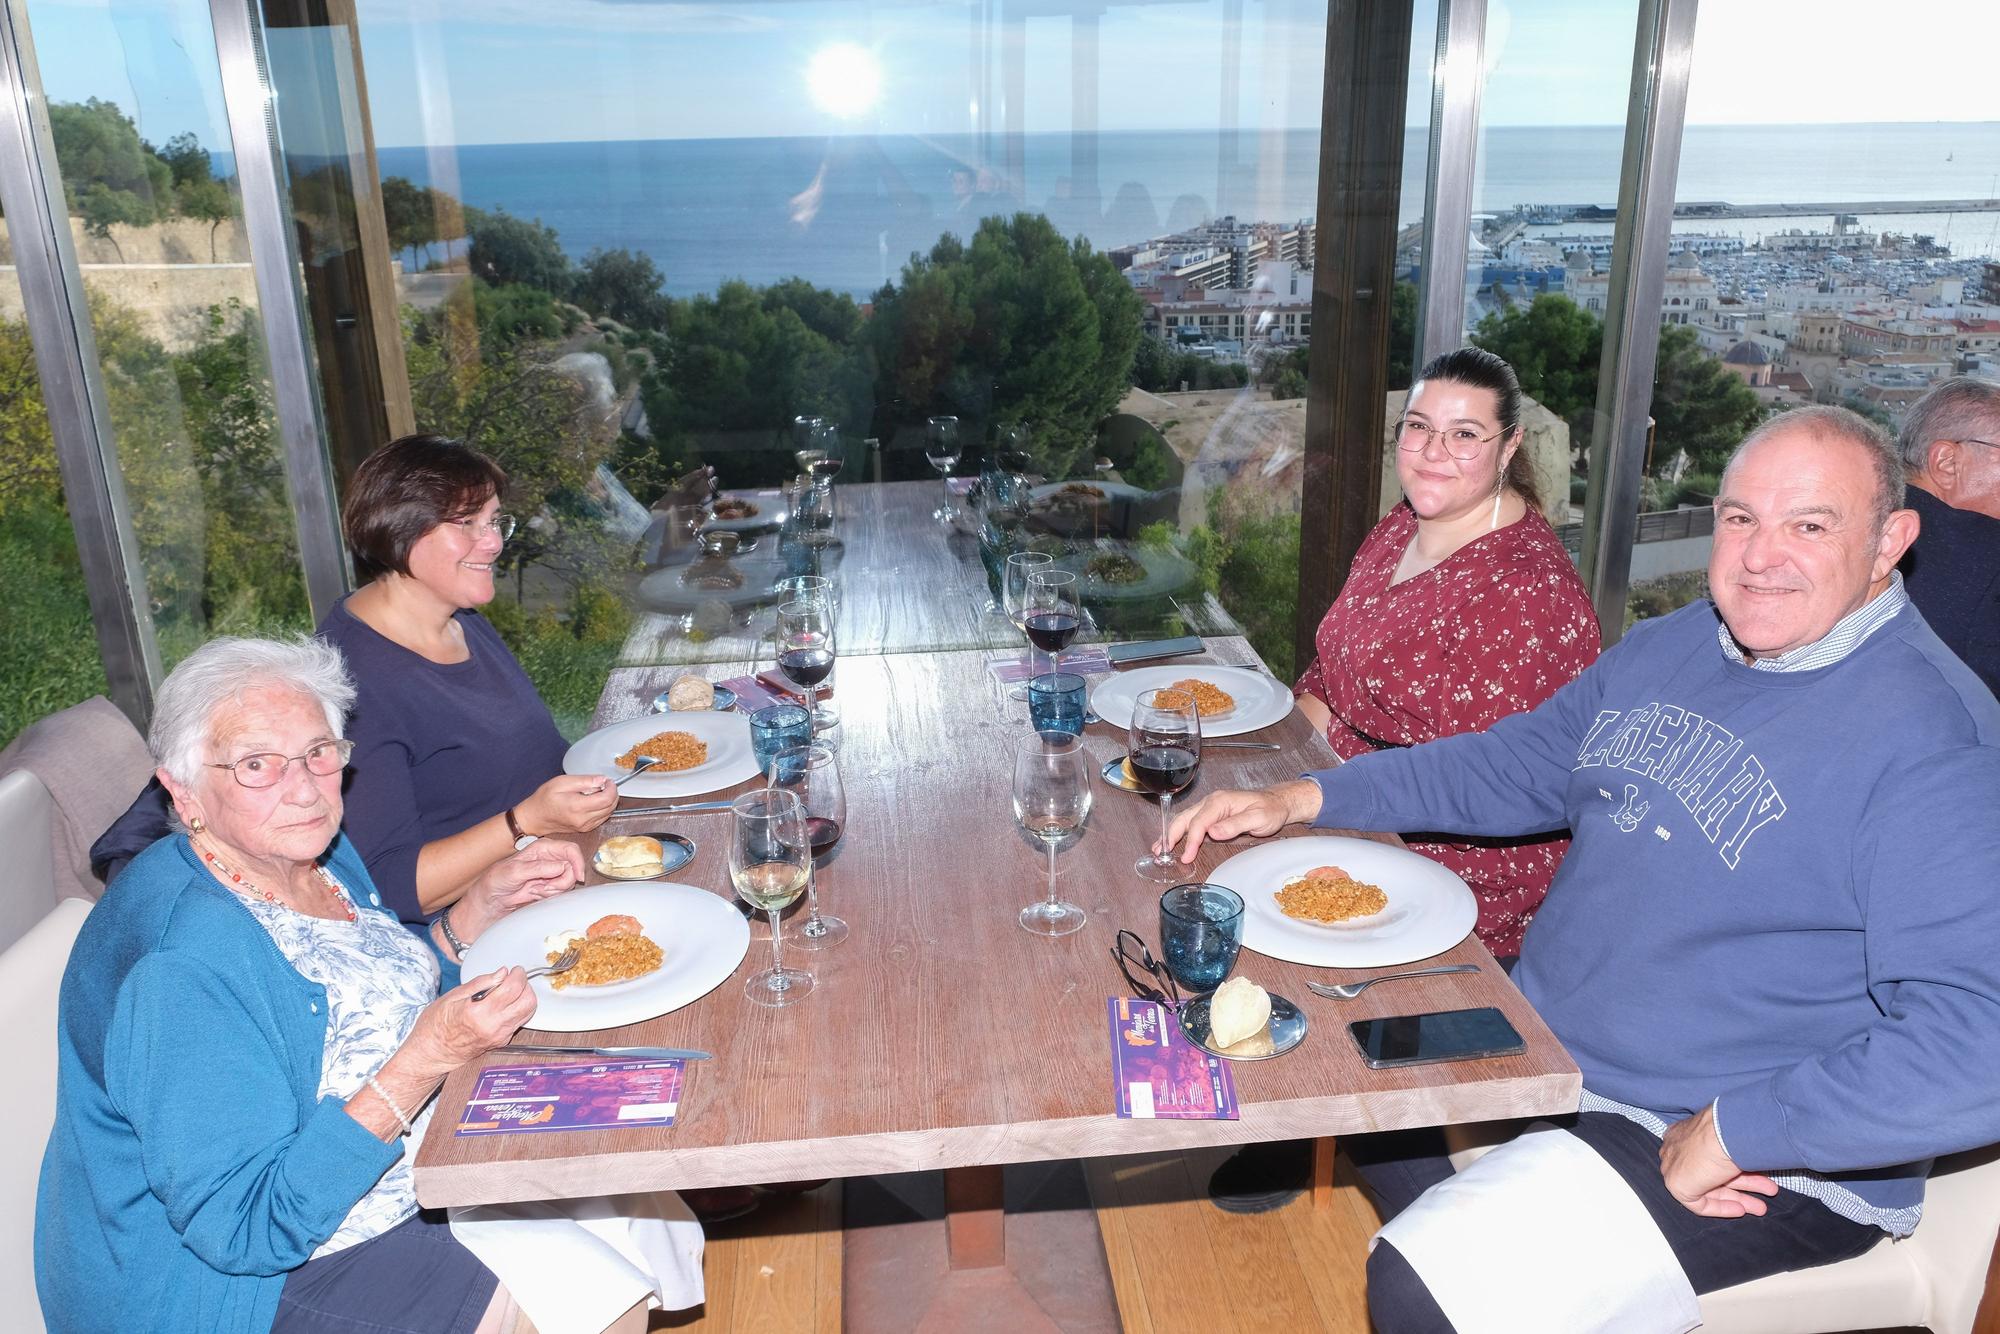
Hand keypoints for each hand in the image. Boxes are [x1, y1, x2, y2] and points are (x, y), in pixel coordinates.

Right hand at [399, 968, 536, 1077]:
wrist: (432, 1052)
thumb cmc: (436, 1025)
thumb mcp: (453, 996)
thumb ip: (481, 983)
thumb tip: (501, 973)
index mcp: (480, 1013)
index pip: (513, 988)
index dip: (518, 975)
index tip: (515, 970)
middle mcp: (494, 1027)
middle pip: (528, 1002)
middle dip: (526, 986)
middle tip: (515, 979)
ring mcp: (500, 1036)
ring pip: (527, 1013)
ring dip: (524, 998)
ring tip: (510, 991)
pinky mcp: (501, 1042)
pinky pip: (518, 1022)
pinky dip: (517, 1009)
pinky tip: (504, 1005)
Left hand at [451, 838, 585, 944]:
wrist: (488, 904)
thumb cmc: (494, 883)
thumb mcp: (513, 872)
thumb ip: (538, 868)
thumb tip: (562, 866)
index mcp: (542, 848)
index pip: (570, 849)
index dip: (577, 862)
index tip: (577, 877)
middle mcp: (549, 859)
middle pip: (572, 867)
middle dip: (563, 880)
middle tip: (544, 888)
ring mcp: (550, 874)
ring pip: (569, 881)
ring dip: (554, 890)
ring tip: (534, 891)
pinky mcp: (549, 888)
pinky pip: (562, 892)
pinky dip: (551, 896)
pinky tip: (535, 895)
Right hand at [520, 774, 618, 836]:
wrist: (535, 817)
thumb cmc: (544, 799)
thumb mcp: (561, 782)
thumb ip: (584, 781)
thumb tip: (602, 780)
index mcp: (577, 807)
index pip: (606, 799)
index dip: (612, 788)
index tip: (608, 781)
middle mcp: (583, 820)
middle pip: (610, 807)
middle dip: (612, 793)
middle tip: (604, 784)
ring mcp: (585, 826)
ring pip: (609, 813)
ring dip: (608, 801)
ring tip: (597, 792)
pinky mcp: (586, 829)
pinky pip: (602, 818)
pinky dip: (603, 808)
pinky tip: (594, 801)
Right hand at [1164, 780, 1321, 863]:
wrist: (1277, 804)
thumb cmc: (1270, 810)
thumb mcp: (1258, 818)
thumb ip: (1236, 824)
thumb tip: (1213, 832)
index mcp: (1220, 801)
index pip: (1199, 822)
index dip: (1190, 840)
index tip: (1186, 856)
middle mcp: (1212, 802)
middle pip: (1185, 818)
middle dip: (1171, 834)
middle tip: (1160, 851)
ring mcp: (1210, 808)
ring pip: (1185, 819)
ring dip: (1172, 833)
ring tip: (1159, 847)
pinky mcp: (1212, 815)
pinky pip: (1192, 823)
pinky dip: (1180, 832)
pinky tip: (1173, 842)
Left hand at [1659, 1104, 1777, 1217]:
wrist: (1722, 1134)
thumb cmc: (1730, 1129)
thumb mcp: (1733, 1135)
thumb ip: (1733, 1147)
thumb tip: (1750, 1152)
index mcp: (1685, 1132)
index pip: (1707, 1156)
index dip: (1734, 1170)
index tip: (1756, 1174)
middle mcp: (1678, 1148)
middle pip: (1713, 1173)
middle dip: (1743, 1185)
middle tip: (1768, 1191)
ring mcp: (1674, 1166)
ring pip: (1710, 1188)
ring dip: (1739, 1198)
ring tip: (1762, 1208)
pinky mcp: (1677, 1185)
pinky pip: (1699, 1203)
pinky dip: (1721, 1208)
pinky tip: (1741, 1209)